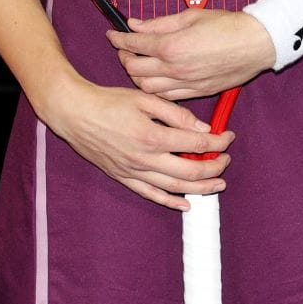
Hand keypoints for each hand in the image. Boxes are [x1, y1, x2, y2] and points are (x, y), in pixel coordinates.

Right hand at [38, 77, 234, 209]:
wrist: (74, 113)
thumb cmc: (108, 101)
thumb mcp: (144, 99)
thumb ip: (175, 114)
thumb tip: (202, 129)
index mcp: (153, 136)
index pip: (196, 145)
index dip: (218, 142)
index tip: (228, 136)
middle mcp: (145, 159)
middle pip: (191, 172)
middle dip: (215, 167)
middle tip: (227, 160)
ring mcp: (134, 171)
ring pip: (175, 188)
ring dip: (201, 188)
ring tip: (218, 184)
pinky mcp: (123, 177)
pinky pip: (151, 194)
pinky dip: (171, 202)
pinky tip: (186, 204)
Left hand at [108, 6, 273, 101]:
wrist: (257, 44)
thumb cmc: (227, 25)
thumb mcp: (190, 16)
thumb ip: (159, 23)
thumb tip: (134, 24)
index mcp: (171, 45)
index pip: (133, 44)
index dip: (118, 39)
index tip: (112, 34)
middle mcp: (175, 68)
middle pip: (134, 69)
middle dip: (124, 58)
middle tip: (125, 49)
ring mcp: (186, 84)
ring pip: (147, 87)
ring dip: (137, 76)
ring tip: (139, 64)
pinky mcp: (197, 93)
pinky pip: (167, 97)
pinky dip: (155, 89)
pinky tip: (156, 78)